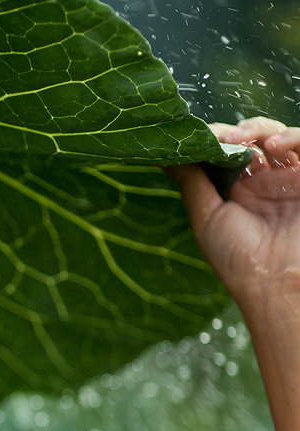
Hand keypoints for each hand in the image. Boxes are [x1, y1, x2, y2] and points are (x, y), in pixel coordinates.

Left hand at [166, 117, 299, 313]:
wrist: (276, 284)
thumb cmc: (238, 258)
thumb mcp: (206, 216)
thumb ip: (190, 181)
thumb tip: (160, 154)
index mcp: (236, 189)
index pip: (223, 150)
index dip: (211, 138)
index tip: (196, 135)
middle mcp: (263, 180)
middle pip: (249, 137)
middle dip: (232, 131)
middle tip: (220, 136)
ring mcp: (289, 178)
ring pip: (276, 136)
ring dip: (258, 129)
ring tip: (241, 137)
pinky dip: (291, 137)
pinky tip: (271, 146)